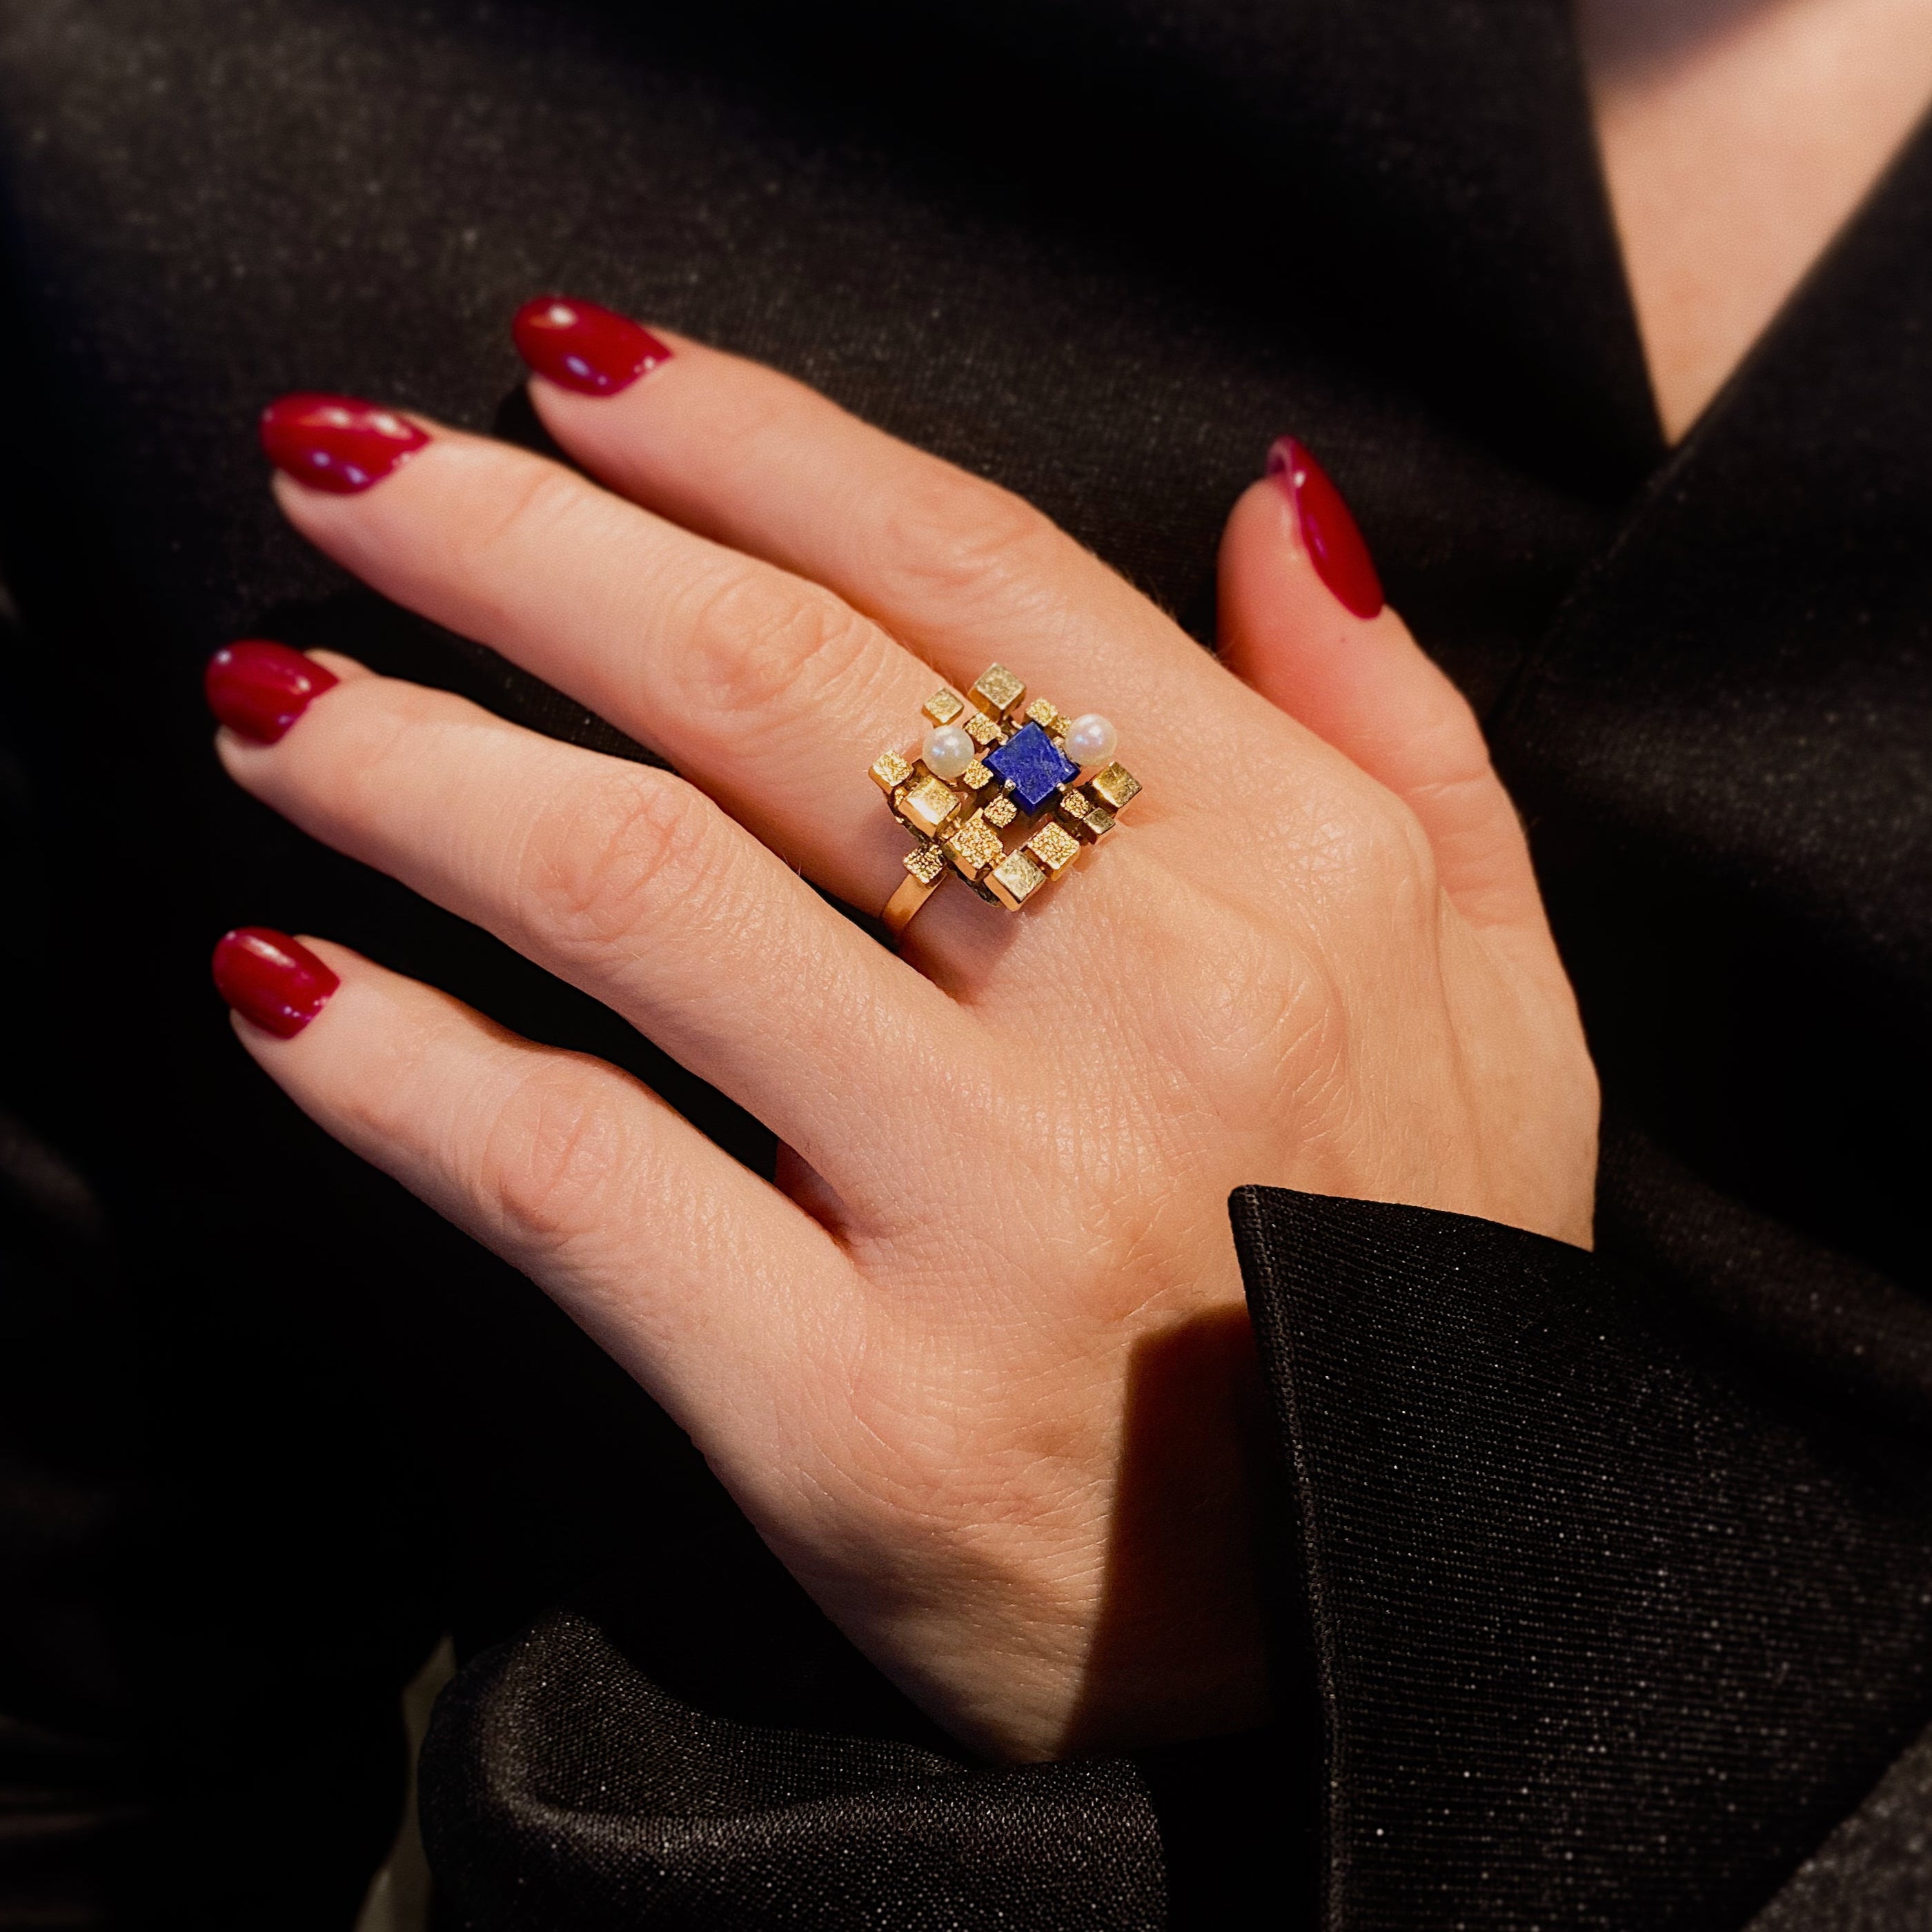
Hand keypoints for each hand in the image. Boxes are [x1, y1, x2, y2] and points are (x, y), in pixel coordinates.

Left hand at [209, 311, 1596, 1761]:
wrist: (1407, 1614)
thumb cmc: (1423, 1273)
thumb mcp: (1493, 981)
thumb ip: (1398, 723)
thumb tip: (1277, 499)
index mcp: (1298, 871)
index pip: (972, 574)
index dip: (747, 441)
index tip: (567, 375)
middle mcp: (1156, 1010)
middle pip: (764, 690)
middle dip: (517, 548)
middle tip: (339, 475)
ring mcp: (1001, 1215)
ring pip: (635, 895)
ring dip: (410, 767)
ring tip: (273, 703)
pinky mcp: (857, 1417)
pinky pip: (578, 1179)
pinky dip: (400, 1070)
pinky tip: (287, 989)